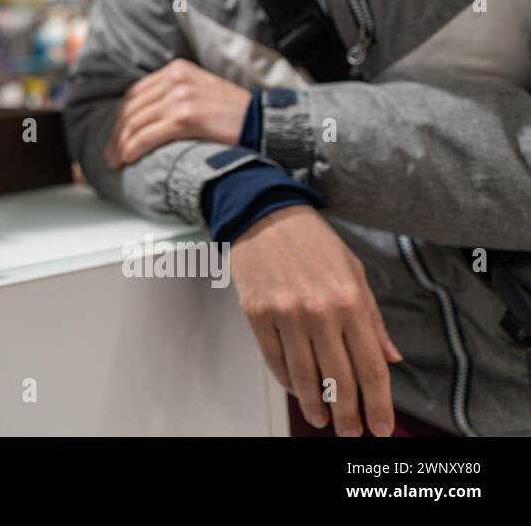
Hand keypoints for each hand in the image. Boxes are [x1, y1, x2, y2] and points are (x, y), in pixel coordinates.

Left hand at [106, 58, 251, 167]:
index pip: (136, 93)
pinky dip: (132, 149)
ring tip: (115, 161)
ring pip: (136, 123)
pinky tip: (127, 160)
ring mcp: (180, 97)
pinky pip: (147, 135)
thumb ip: (174, 95)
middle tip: (109, 154)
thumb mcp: (200, 91)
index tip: (114, 136)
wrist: (264, 122)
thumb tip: (145, 116)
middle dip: (116, 133)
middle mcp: (176, 78)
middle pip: (132, 108)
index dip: (120, 117)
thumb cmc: (233, 114)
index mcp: (177, 70)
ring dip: (120, 145)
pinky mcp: (186, 117)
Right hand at [230, 206, 403, 436]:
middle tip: (352, 432)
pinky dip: (287, 381)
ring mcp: (285, 314)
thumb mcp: (355, 272)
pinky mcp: (257, 314)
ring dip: (315, 406)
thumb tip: (390, 357)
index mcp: (351, 301)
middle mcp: (320, 312)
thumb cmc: (314, 242)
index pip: (371, 367)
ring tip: (322, 421)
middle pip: (339, 380)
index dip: (379, 404)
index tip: (382, 426)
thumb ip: (373, 318)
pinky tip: (297, 391)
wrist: (266, 215)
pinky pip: (274, 360)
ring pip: (304, 376)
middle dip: (349, 415)